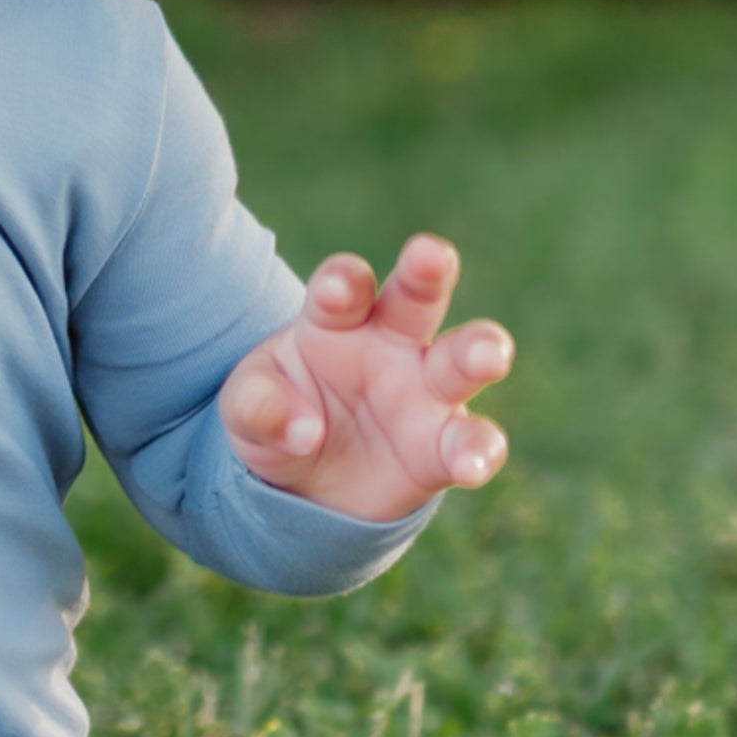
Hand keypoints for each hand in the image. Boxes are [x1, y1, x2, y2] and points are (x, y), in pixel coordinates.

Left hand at [219, 234, 512, 523]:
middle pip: (415, 297)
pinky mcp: (443, 447)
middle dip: (426, 274)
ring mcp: (425, 393)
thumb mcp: (247, 411)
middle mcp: (391, 344)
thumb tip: (302, 431)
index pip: (345, 286)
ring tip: (489, 356)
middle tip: (431, 254)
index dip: (343, 282)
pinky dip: (478, 450)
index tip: (337, 290)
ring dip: (479, 351)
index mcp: (337, 320)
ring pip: (461, 360)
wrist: (306, 482)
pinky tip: (472, 463)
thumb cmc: (279, 416)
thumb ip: (259, 410)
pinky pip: (471, 442)